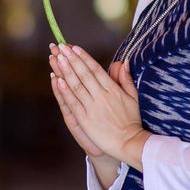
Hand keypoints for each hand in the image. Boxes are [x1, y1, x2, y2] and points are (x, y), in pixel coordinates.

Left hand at [50, 44, 148, 167]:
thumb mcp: (133, 97)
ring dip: (65, 70)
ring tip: (56, 58)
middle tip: (61, 47)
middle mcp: (101, 96)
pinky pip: (73, 102)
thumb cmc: (131, 120)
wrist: (129, 142)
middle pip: (83, 74)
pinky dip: (65, 91)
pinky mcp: (85, 119)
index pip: (95, 69)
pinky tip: (57, 80)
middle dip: (71, 59)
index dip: (84, 57)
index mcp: (112, 89)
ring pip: (76, 85)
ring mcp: (92, 107)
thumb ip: (126, 79)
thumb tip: (122, 62)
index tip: (74, 47)